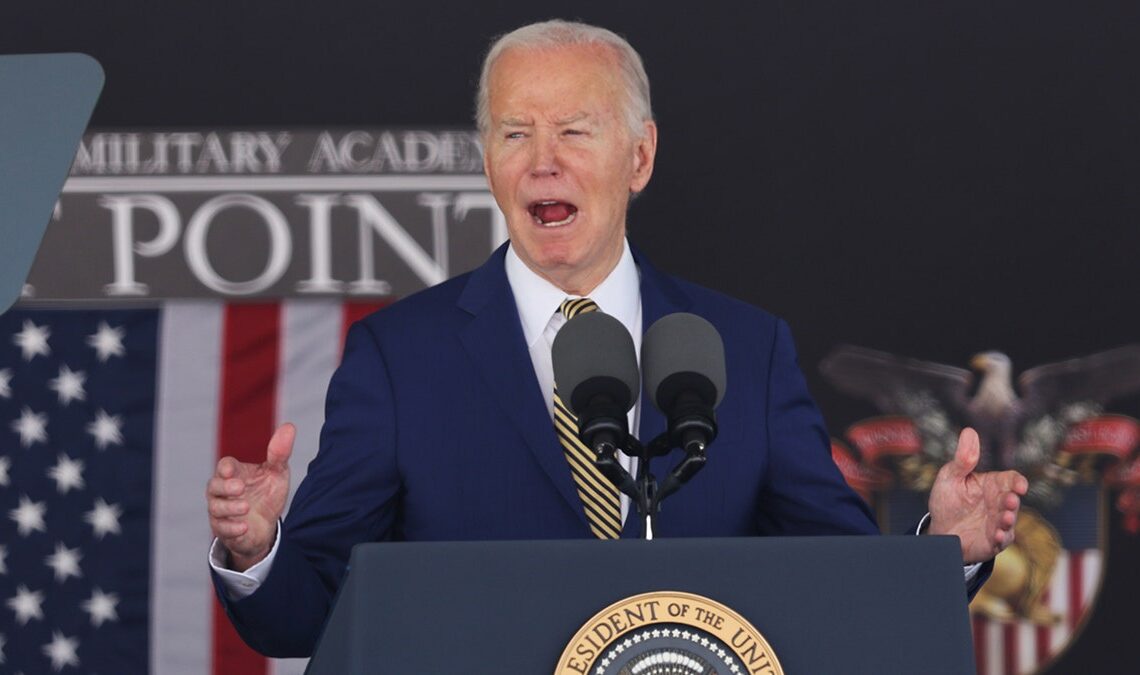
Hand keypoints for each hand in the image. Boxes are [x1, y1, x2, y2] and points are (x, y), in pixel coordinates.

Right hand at [206, 423, 294, 570]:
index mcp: (234, 474)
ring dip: (230, 507)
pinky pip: (222, 529)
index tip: (232, 471)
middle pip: (213, 486)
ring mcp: (221, 511)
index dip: (226, 468)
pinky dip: (232, 528)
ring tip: (246, 507)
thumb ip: (280, 452)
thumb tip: (289, 426)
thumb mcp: (277, 473)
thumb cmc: (267, 494)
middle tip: (240, 488)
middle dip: (224, 486)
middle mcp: (222, 491)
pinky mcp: (224, 530)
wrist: (267, 526)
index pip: (224, 466)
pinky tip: (244, 527)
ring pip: (216, 507)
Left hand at [928, 427, 1028, 563]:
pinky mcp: (994, 540)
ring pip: (1010, 520)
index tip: (1020, 486)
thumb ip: (963, 458)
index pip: (1011, 480)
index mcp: (992, 485)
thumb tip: (969, 431)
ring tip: (1003, 518)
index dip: (1018, 482)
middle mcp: (999, 503)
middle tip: (1009, 501)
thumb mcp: (951, 477)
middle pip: (1013, 500)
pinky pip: (1003, 540)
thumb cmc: (948, 501)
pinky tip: (995, 535)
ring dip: (1009, 519)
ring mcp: (998, 522)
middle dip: (1013, 501)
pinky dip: (1001, 537)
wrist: (940, 530)